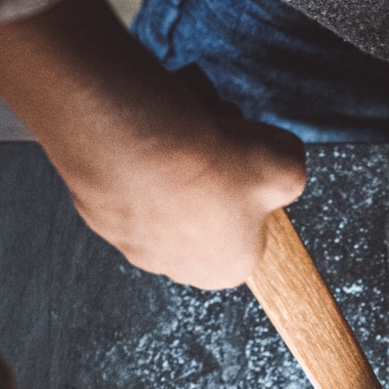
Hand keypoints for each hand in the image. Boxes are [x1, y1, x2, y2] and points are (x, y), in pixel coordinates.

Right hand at [0, 0, 305, 287]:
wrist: (135, 138)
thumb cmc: (215, 161)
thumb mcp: (288, 166)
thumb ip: (292, 174)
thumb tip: (280, 168)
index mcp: (228, 267)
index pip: (253, 225)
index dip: (254, 178)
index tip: (249, 150)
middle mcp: (177, 266)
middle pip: (210, 202)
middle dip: (216, 162)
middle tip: (219, 127)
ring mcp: (131, 241)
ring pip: (168, 184)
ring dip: (179, 148)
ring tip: (181, 120)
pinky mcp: (96, 210)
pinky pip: (128, 171)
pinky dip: (139, 145)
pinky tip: (145, 125)